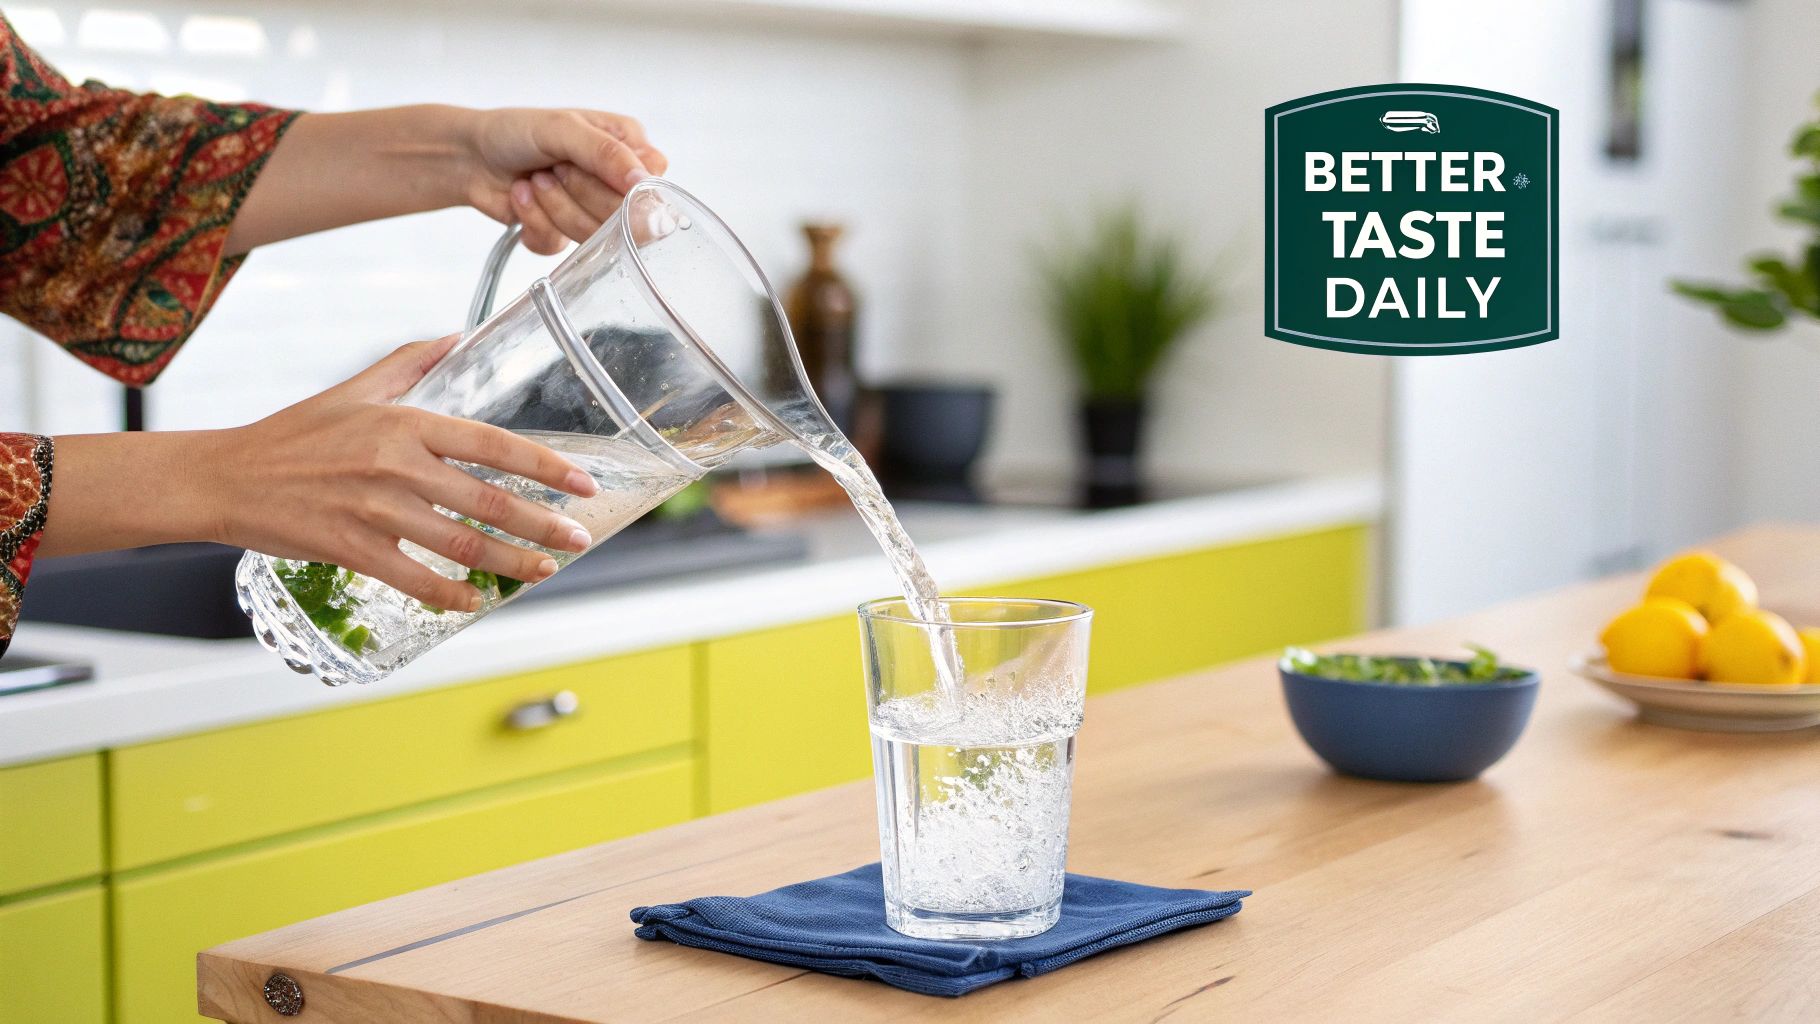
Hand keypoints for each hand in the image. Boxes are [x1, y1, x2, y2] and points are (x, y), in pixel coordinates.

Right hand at [202, 336, 599, 610]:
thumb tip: (458, 335)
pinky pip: (415, 578)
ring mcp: (374, 509)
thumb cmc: (294, 434)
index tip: (584, 484)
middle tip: (578, 539)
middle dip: (543, 525)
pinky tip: (477, 601)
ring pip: (461, 544)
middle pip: (489, 501)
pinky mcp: (351, 547)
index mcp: (405, 423)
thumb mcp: (355, 389)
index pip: (494, 444)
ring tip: (544, 571)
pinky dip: (452, 595)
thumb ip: (411, 362)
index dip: (546, 467)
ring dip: (511, 563)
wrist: (225, 476)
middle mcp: (396, 464)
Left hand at [462, 108, 669, 254]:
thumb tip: (642, 181)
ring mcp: (592, 212)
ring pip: (591, 236)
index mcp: (629, 148)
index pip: (650, 187)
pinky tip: (523, 197)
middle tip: (554, 169)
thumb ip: (606, 153)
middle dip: (578, 193)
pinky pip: (559, 247)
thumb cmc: (516, 130)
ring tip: (535, 180)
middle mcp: (616, 183)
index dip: (620, 189)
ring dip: (553, 206)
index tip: (583, 167)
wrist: (470, 155)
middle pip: (622, 217)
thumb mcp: (563, 128)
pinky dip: (533, 222)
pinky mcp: (564, 235)